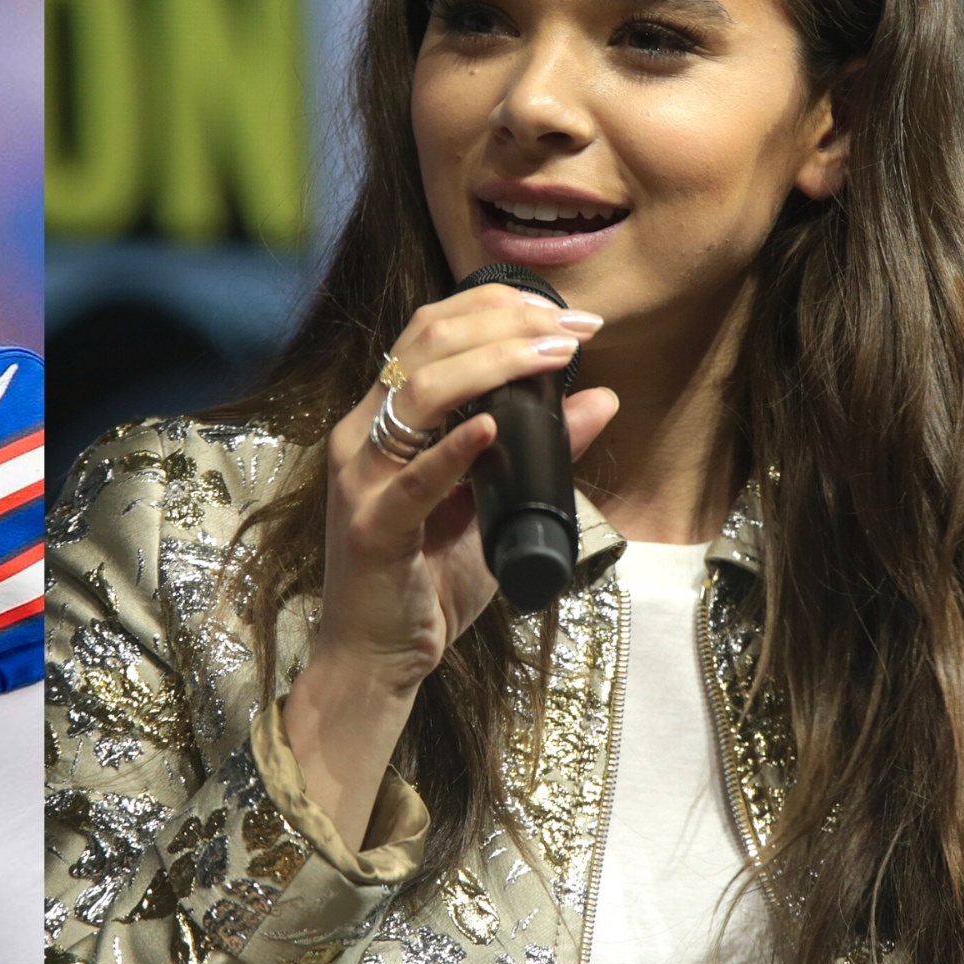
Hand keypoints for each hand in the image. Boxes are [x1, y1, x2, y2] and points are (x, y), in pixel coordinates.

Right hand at [287, 285, 617, 846]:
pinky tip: (492, 427)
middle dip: (506, 322)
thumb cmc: (428, 581)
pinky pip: (412, 479)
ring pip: (418, 391)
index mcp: (386, 421)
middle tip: (573, 327)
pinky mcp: (371, 526)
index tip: (564, 313)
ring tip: (552, 356)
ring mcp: (361, 478)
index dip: (496, 306)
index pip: (430, 331)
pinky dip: (454, 447)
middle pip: (425, 343)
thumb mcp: (497, 505)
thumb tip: (602, 399)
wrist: (378, 657)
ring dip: (493, 363)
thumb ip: (540, 452)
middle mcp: (363, 435)